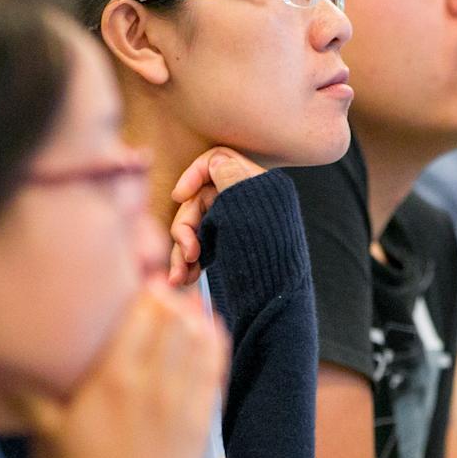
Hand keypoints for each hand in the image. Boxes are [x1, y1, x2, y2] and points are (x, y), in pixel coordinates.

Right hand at [22, 284, 229, 457]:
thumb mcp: (43, 434)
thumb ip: (21, 391)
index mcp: (112, 381)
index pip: (142, 313)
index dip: (146, 286)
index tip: (141, 272)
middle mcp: (152, 387)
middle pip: (173, 319)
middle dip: (170, 295)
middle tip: (163, 279)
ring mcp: (182, 408)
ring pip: (199, 340)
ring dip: (194, 315)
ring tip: (185, 300)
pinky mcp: (201, 430)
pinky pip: (215, 372)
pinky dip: (214, 345)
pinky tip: (209, 330)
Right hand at [167, 148, 267, 287]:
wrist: (277, 297)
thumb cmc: (268, 254)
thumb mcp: (250, 211)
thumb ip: (231, 179)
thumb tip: (216, 161)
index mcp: (253, 184)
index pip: (216, 162)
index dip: (194, 175)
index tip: (179, 196)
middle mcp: (241, 200)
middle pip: (197, 199)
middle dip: (184, 228)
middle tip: (187, 255)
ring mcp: (232, 224)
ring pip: (194, 226)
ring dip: (181, 251)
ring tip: (179, 278)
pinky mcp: (225, 246)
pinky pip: (198, 245)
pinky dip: (189, 262)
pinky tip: (185, 278)